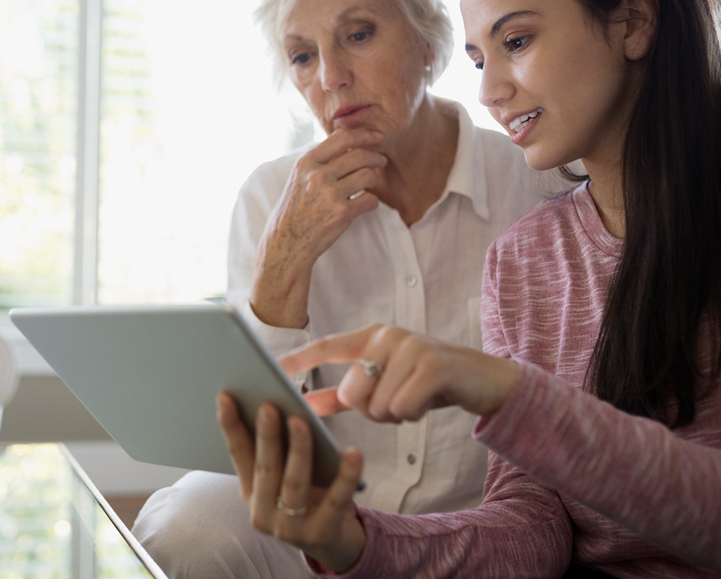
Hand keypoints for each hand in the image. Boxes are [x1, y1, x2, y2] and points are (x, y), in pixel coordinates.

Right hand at [216, 393, 366, 572]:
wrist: (333, 544)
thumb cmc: (308, 498)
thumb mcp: (285, 477)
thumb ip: (278, 450)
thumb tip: (279, 406)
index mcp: (250, 493)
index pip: (238, 455)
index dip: (231, 427)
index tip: (226, 398)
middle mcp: (264, 513)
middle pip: (265, 468)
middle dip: (266, 436)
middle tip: (268, 406)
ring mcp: (290, 528)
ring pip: (294, 483)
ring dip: (298, 450)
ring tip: (301, 420)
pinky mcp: (321, 534)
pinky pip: (335, 500)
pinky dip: (345, 476)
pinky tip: (353, 452)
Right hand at [250, 129, 388, 327]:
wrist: (286, 244)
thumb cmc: (293, 211)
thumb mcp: (298, 179)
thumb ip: (319, 162)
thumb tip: (347, 145)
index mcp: (306, 163)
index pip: (341, 137)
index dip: (363, 135)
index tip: (375, 137)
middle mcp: (318, 175)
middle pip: (359, 155)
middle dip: (375, 157)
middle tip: (381, 161)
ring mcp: (331, 195)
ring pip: (368, 176)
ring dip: (374, 179)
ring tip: (370, 184)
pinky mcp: (342, 213)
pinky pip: (370, 199)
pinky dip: (371, 201)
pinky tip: (365, 204)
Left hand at [279, 325, 519, 421]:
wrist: (483, 379)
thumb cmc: (426, 384)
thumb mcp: (384, 385)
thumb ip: (344, 395)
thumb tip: (306, 406)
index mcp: (371, 336)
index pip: (327, 346)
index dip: (298, 359)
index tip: (269, 369)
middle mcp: (387, 335)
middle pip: (351, 393)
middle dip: (370, 411)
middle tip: (395, 403)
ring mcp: (411, 346)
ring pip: (377, 405)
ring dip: (395, 416)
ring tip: (413, 400)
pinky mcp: (433, 364)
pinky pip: (402, 408)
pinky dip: (412, 416)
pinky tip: (426, 403)